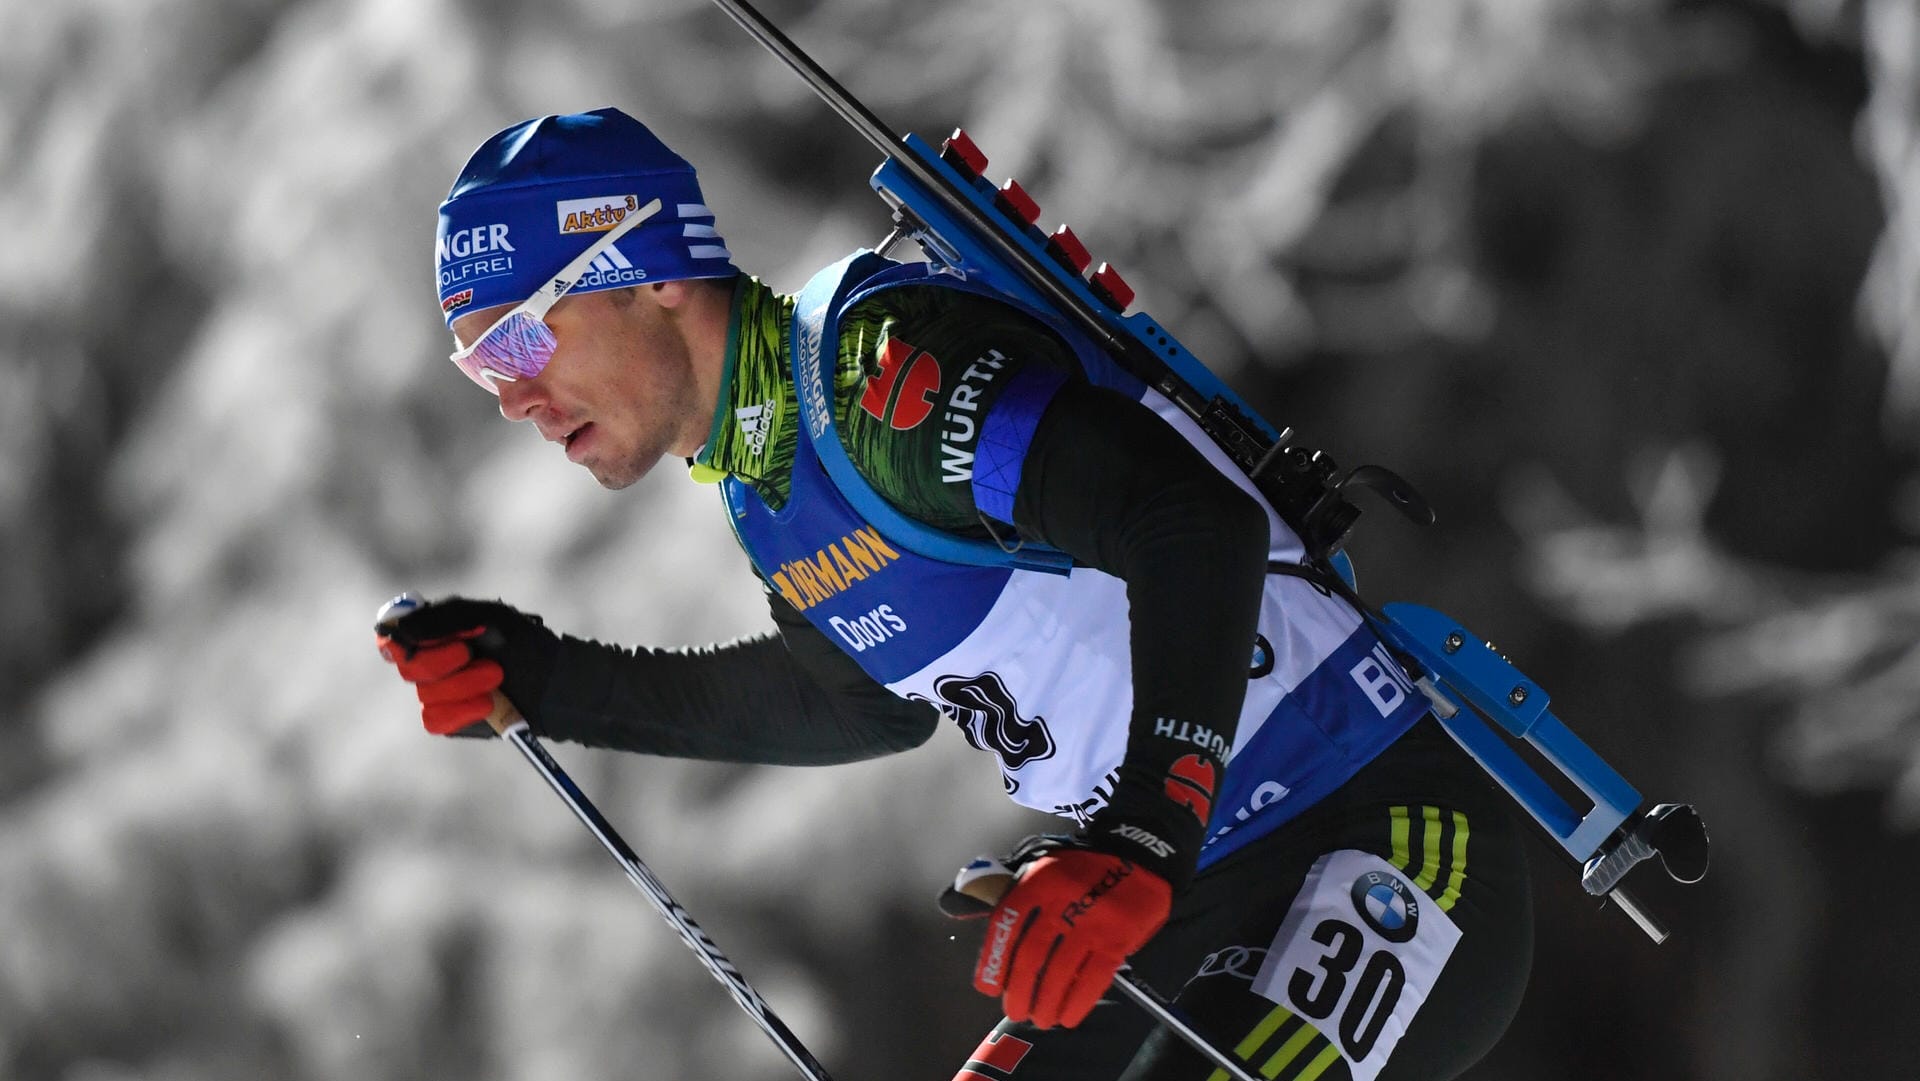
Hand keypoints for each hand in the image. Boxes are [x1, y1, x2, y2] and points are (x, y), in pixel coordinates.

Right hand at [375, 597, 558, 736]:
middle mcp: (432, 664)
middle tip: (471, 652)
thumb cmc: (525, 643)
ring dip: (463, 683)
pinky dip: (461, 710)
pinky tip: (488, 702)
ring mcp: (440, 694)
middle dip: (440, 660)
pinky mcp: (451, 720)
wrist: (555, 681)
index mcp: (436, 635)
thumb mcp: (490, 617)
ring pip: (426, 693)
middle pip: (407, 666)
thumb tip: (399, 628)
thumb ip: (445, 617)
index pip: (391, 638)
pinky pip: (435, 719)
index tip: (417, 637)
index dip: (396, 640)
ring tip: (496, 676)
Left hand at [972, 847, 1170, 1028]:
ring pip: (1061, 972)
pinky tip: (1068, 1017)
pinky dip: (1078, 1003)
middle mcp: (1063, 900)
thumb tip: (952, 907)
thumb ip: (1000, 891)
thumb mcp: (1039, 866)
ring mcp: (1093, 920)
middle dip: (1019, 991)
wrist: (1139, 856)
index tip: (986, 988)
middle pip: (1032, 955)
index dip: (993, 959)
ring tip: (1041, 1019)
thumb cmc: (1080, 870)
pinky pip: (1093, 978)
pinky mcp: (1118, 938)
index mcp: (1038, 880)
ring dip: (1047, 1003)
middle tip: (1015, 1011)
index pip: (1007, 923)